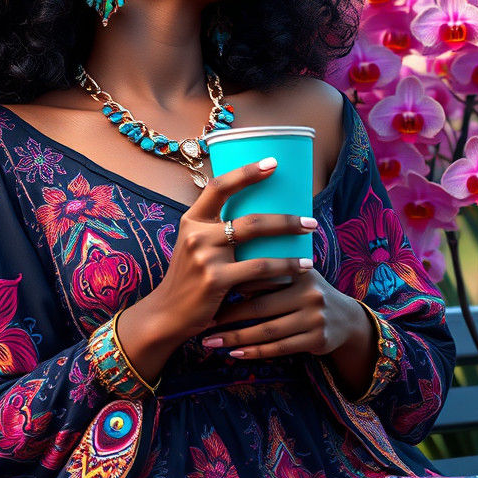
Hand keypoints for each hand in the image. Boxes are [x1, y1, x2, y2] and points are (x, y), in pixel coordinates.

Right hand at [115, 156, 319, 380]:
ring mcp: (205, 257)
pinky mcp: (215, 280)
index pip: (219, 186)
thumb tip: (261, 215)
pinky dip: (281, 270)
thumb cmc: (190, 278)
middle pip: (250, 219)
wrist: (167, 314)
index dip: (246, 172)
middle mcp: (196, 234)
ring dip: (289, 247)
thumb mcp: (194, 246)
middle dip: (286, 220)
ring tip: (310, 249)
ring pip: (258, 245)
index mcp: (192, 220)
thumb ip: (216, 230)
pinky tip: (297, 270)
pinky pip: (257, 271)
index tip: (272, 163)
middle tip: (310, 221)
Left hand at [202, 268, 370, 360]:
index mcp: (299, 270)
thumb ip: (268, 270)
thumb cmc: (306, 292)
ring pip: (267, 331)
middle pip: (260, 306)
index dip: (232, 283)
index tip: (207, 290)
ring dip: (235, 338)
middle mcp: (309, 292)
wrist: (346, 319)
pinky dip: (254, 352)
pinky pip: (278, 348)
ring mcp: (315, 317)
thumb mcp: (295, 275)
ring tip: (210, 341)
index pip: (261, 275)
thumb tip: (224, 261)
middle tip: (205, 320)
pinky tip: (234, 353)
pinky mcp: (317, 339)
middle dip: (229, 315)